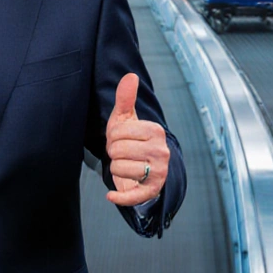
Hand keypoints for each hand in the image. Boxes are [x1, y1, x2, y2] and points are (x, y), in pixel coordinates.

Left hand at [104, 73, 169, 206]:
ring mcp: (159, 172)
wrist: (143, 168)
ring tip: (126, 166)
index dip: (112, 138)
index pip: (117, 132)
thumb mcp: (126, 119)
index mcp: (155, 130)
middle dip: (114, 153)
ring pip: (119, 169)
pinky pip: (131, 195)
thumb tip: (130, 76)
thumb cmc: (132, 141)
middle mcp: (161, 151)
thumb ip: (125, 98)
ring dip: (116, 169)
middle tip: (124, 154)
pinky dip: (118, 197)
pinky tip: (111, 195)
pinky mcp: (153, 190)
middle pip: (116, 151)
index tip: (122, 140)